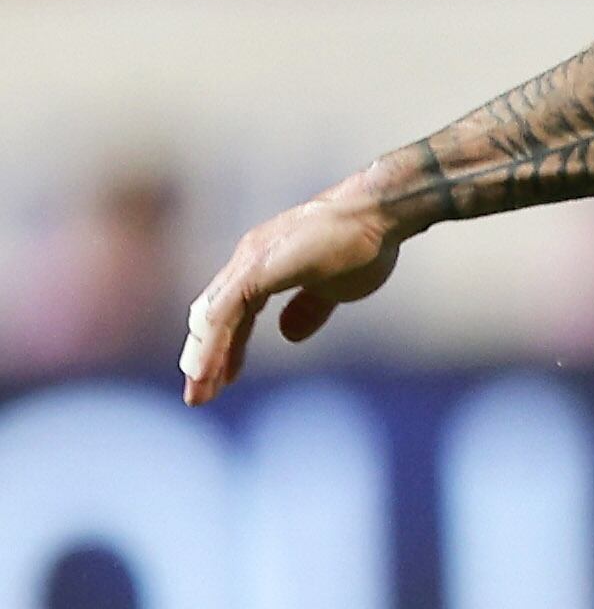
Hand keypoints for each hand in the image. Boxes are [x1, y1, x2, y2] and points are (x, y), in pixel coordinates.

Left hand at [181, 182, 407, 404]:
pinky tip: (207, 375)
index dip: (227, 344)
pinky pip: (222, 316)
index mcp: (266, 263)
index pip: (234, 310)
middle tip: (200, 394)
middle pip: (214, 315)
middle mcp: (249, 259)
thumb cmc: (365, 242)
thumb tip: (288, 334)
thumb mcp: (335, 287)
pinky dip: (211, 347)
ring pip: (212, 319)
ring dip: (203, 359)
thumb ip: (309, 308)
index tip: (225, 377)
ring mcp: (249, 262)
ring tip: (199, 395)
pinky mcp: (255, 270)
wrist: (379, 214)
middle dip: (206, 356)